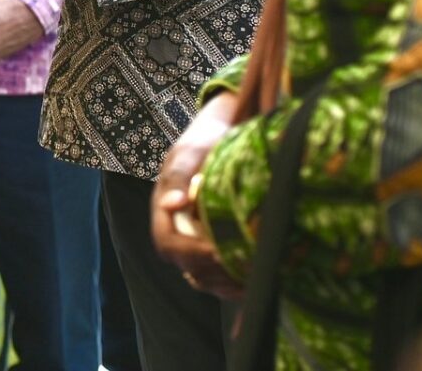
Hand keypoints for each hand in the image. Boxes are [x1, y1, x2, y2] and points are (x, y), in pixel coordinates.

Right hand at [152, 92, 242, 298]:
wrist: (221, 137)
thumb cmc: (203, 142)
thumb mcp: (190, 153)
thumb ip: (178, 176)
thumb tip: (171, 204)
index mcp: (165, 210)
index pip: (167, 243)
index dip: (190, 253)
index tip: (217, 253)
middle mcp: (178, 231)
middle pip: (187, 266)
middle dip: (213, 272)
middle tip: (243, 269)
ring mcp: (196, 241)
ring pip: (203, 277)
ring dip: (225, 284)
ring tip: (252, 281)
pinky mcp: (215, 247)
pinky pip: (219, 276)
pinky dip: (235, 283)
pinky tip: (256, 281)